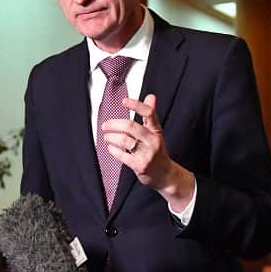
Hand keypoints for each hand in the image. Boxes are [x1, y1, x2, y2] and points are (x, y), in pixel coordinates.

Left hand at [101, 93, 194, 209]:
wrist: (165, 175)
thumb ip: (151, 115)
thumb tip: (151, 96)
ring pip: (124, 140)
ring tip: (106, 137)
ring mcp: (147, 154)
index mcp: (156, 130)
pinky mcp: (140, 165)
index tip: (124, 101)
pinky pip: (122, 155)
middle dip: (114, 124)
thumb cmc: (157, 151)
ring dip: (111, 137)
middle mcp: (153, 141)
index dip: (136, 105)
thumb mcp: (156, 132)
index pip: (149, 113)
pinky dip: (113, 150)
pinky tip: (110, 148)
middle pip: (131, 126)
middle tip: (105, 125)